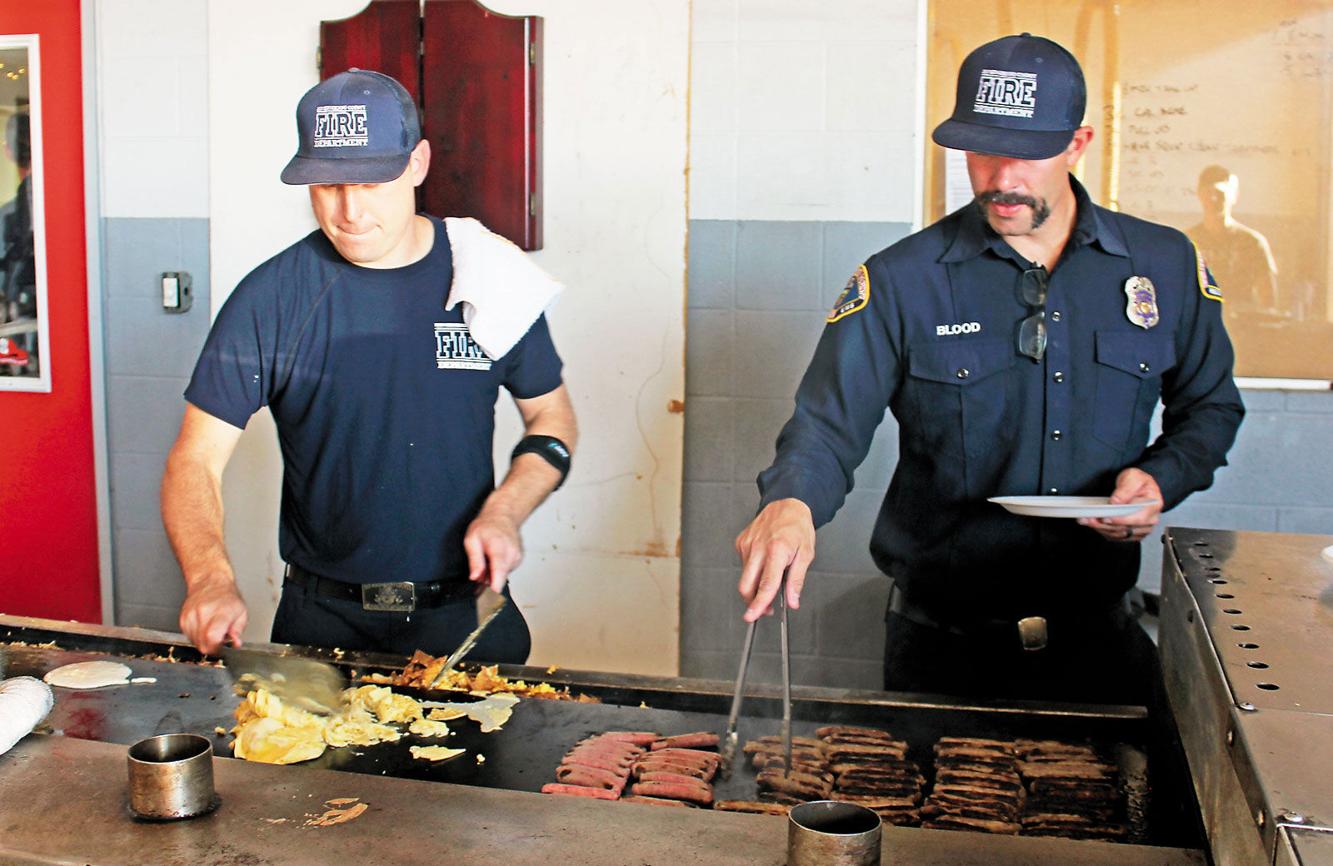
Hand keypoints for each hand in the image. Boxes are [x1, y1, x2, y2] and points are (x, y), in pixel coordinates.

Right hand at [179, 575, 246, 654]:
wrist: (210, 583)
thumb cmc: (227, 597)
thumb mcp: (241, 613)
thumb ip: (238, 631)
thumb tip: (235, 643)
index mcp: (221, 612)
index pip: (212, 637)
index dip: (217, 647)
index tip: (221, 646)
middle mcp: (204, 613)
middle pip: (202, 644)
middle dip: (212, 646)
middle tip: (219, 638)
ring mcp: (191, 616)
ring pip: (194, 642)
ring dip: (203, 641)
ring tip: (211, 630)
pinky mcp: (183, 619)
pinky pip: (188, 636)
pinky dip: (196, 636)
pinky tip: (203, 627)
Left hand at [463, 506, 522, 592]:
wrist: (502, 516)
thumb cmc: (486, 526)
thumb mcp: (472, 540)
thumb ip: (474, 560)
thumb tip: (475, 577)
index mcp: (499, 548)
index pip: (500, 570)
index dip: (496, 584)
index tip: (492, 592)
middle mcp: (511, 553)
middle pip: (500, 577)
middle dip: (488, 579)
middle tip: (480, 567)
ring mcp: (517, 557)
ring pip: (503, 575)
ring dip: (493, 573)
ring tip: (488, 558)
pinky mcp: (519, 560)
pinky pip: (506, 571)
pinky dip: (499, 568)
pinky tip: (496, 558)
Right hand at [735, 499, 815, 622]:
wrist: (787, 504)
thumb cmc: (798, 527)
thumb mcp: (806, 554)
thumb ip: (797, 580)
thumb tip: (792, 600)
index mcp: (776, 550)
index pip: (766, 584)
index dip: (759, 604)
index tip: (752, 615)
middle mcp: (758, 547)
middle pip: (746, 585)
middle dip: (752, 602)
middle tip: (764, 609)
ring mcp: (747, 544)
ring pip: (745, 576)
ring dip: (755, 585)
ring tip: (771, 576)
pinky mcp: (741, 542)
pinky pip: (744, 564)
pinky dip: (753, 570)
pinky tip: (764, 562)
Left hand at [1078, 467, 1163, 542]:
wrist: (1137, 486)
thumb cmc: (1138, 481)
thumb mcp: (1133, 477)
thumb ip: (1126, 488)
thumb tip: (1116, 501)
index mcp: (1153, 506)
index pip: (1137, 518)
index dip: (1120, 520)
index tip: (1105, 518)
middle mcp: (1150, 520)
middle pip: (1126, 529)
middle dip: (1105, 524)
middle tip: (1089, 518)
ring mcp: (1141, 529)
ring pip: (1119, 534)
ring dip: (1101, 528)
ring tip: (1087, 520)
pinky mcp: (1132, 533)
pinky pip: (1116, 536)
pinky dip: (1103, 531)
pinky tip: (1094, 524)